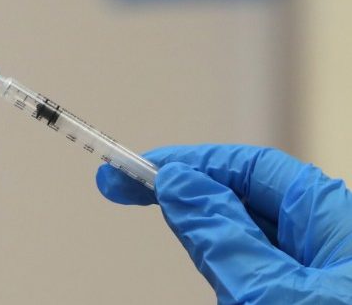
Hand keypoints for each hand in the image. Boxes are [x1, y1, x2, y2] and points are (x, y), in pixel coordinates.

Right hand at [97, 145, 351, 303]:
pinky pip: (256, 277)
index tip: (137, 169)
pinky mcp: (301, 297)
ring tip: (218, 282)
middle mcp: (326, 239)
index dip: (191, 161)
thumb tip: (178, 183)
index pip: (249, 167)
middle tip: (121, 191)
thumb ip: (222, 236)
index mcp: (331, 218)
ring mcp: (315, 276)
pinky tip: (233, 294)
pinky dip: (230, 280)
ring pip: (246, 242)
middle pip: (243, 198)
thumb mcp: (275, 295)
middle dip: (187, 197)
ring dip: (211, 248)